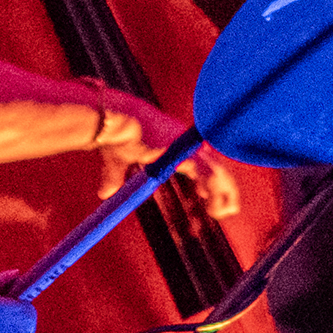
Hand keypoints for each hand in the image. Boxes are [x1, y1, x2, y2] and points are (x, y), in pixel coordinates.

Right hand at [85, 96, 240, 219]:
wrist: (115, 121)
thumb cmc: (117, 134)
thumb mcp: (118, 160)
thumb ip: (115, 176)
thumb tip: (104, 193)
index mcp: (175, 145)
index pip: (201, 163)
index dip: (208, 180)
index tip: (205, 195)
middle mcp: (185, 144)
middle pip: (216, 166)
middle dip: (226, 188)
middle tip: (228, 208)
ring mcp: (187, 146)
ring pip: (217, 170)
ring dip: (224, 192)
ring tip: (222, 211)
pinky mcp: (185, 151)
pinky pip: (207, 173)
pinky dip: (213, 188)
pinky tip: (210, 199)